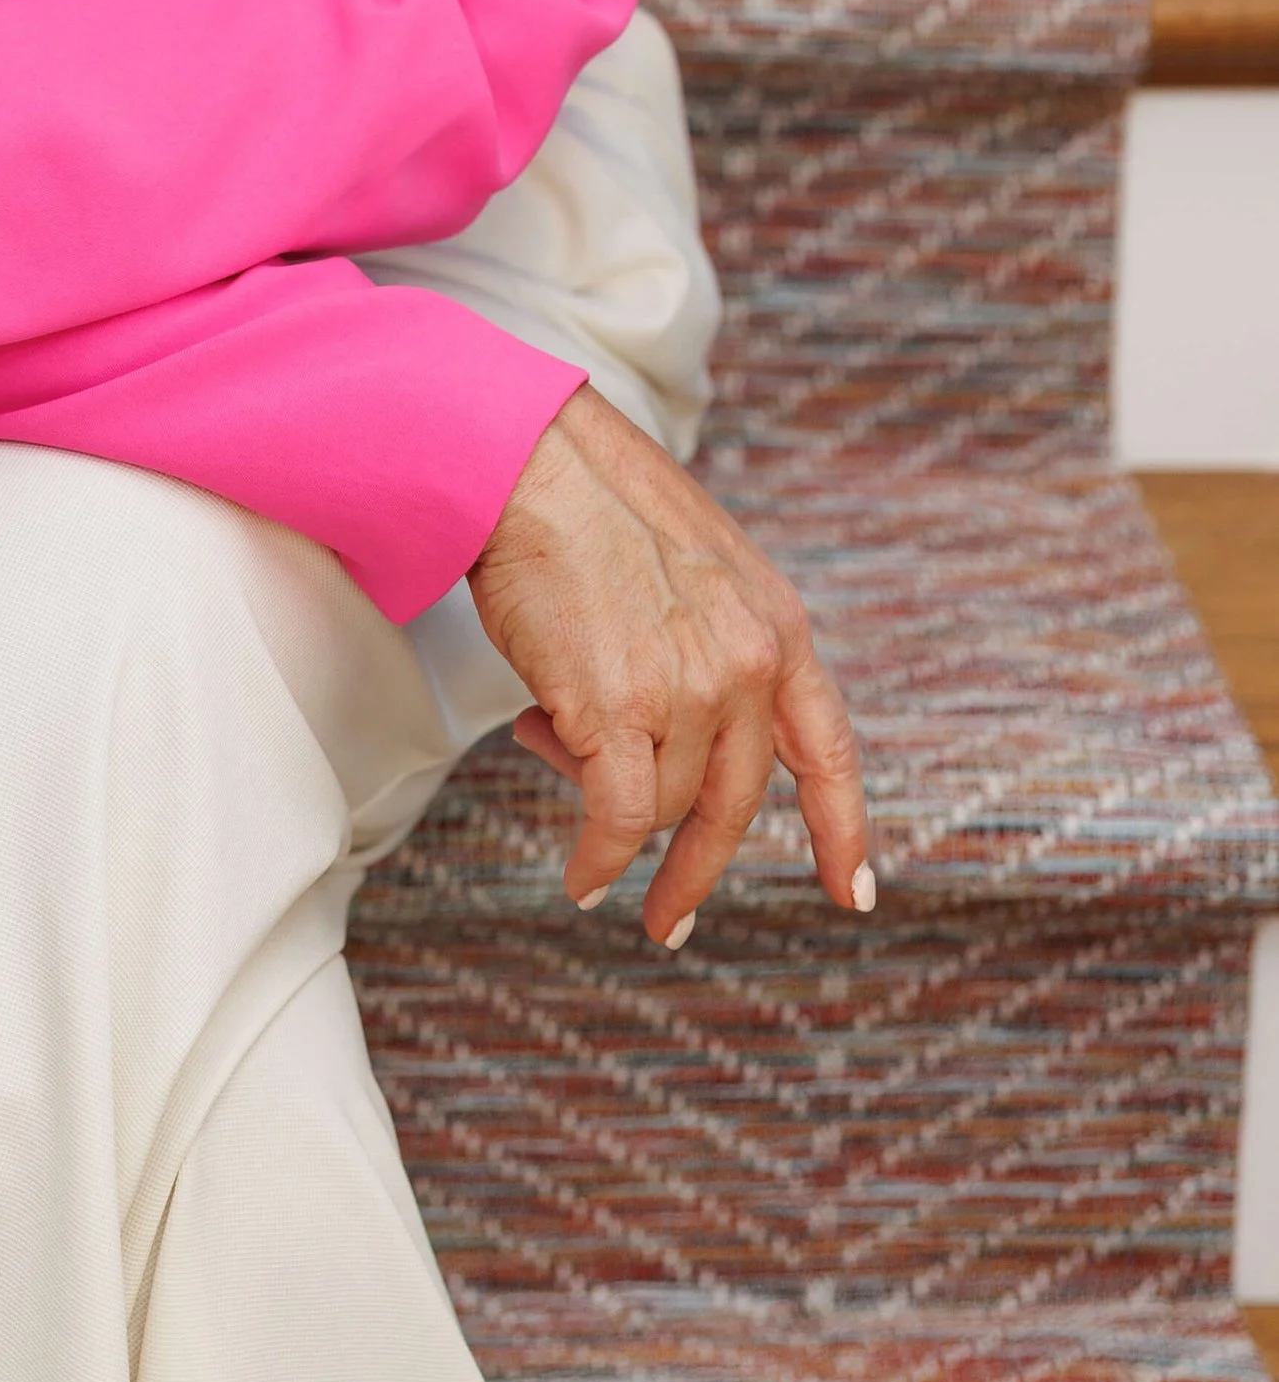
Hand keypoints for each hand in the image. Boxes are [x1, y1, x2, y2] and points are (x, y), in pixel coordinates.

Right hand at [466, 383, 869, 946]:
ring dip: (605, 801)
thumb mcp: (694, 560)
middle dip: (699, 870)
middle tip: (671, 920)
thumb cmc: (587, 495)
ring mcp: (688, 690)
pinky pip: (617, 818)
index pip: (827, 746)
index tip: (854, 890)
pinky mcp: (618, 712)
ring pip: (661, 804)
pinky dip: (598, 860)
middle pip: (735, 803)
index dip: (843, 827)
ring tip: (545, 734)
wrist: (527, 461)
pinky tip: (580, 878)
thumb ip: (711, 640)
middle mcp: (748, 664)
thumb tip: (669, 729)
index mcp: (776, 623)